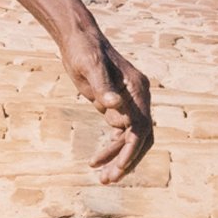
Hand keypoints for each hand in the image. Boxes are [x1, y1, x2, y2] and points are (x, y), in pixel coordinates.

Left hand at [57, 27, 153, 182]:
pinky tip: (95, 161)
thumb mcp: (89, 68)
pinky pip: (120, 132)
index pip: (140, 129)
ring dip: (118, 157)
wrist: (77, 37)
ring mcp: (129, 101)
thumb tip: (114, 108)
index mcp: (138, 90)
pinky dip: (110, 147)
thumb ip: (103, 88)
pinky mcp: (117, 104)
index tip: (117, 169)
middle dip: (126, 160)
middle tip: (107, 180)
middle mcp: (139, 97)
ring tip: (100, 176)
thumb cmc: (83, 50)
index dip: (129, 151)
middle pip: (140, 137)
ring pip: (130, 137)